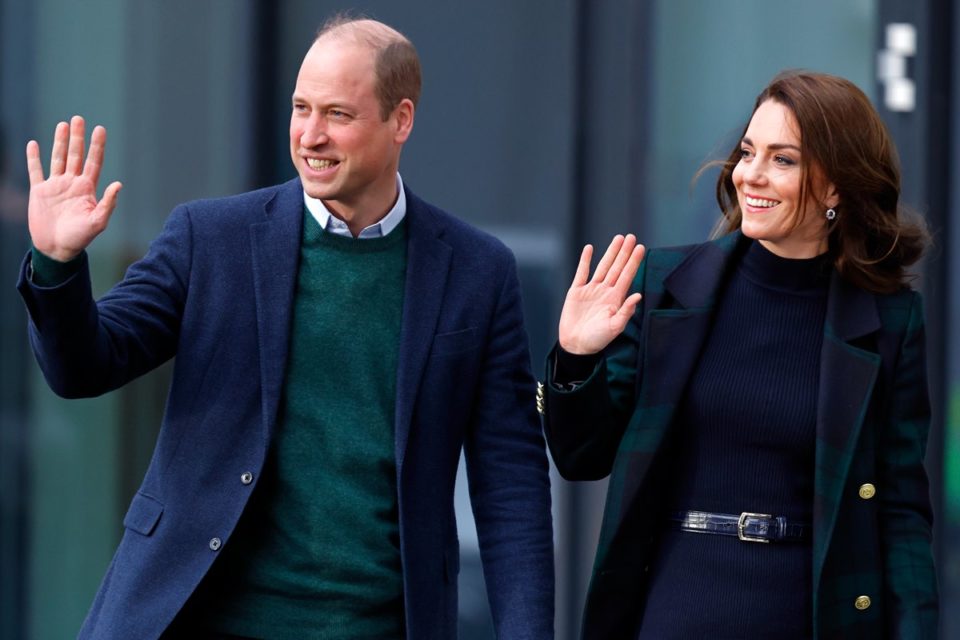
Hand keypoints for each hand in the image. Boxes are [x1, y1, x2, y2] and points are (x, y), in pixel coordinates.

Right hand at [26, 115, 121, 261]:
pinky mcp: (39, 191)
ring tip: (63, 124)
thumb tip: (118, 184)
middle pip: (75, 155)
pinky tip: (34, 144)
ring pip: (57, 159)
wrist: (57, 249)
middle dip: (78, 138)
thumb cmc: (80, 238)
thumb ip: (108, 203)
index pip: (93, 162)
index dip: (97, 146)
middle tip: (79, 118)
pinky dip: (34, 158)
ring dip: (59, 142)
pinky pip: (36, 171)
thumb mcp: (98, 222)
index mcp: (87, 189)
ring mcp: (55, 186)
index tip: (100, 129)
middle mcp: (72, 184)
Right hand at [558, 234, 644, 354]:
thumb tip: (638, 295)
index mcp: (616, 299)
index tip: (641, 248)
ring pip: (603, 267)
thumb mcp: (615, 327)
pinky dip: (585, 260)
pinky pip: (581, 272)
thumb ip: (626, 311)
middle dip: (624, 252)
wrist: (576, 345)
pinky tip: (590, 249)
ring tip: (618, 239)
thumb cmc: (597, 339)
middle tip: (631, 237)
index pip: (627, 276)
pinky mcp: (576, 291)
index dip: (633, 262)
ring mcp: (591, 290)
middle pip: (617, 267)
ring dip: (610, 253)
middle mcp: (605, 291)